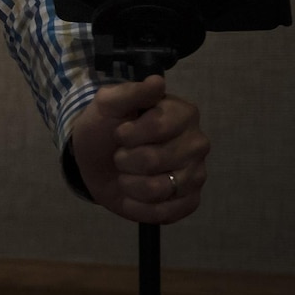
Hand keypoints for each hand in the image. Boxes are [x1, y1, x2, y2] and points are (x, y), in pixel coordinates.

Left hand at [69, 75, 208, 222]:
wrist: (97, 162)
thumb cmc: (106, 128)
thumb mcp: (107, 104)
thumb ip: (130, 92)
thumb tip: (158, 82)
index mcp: (183, 113)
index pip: (157, 126)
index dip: (128, 133)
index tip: (119, 132)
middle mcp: (197, 144)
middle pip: (156, 160)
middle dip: (125, 160)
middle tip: (120, 155)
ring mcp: (197, 175)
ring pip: (159, 189)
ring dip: (129, 184)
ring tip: (126, 174)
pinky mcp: (190, 202)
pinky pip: (165, 213)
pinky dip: (138, 206)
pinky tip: (133, 194)